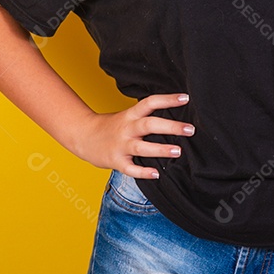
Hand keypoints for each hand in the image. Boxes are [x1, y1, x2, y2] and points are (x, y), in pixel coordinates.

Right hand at [72, 93, 193, 178]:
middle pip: (149, 124)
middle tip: (190, 129)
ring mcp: (121, 145)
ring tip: (178, 151)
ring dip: (160, 149)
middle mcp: (127, 128)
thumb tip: (175, 117)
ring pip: (141, 147)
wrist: (83, 136)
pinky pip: (130, 168)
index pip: (150, 102)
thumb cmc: (111, 127)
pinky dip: (143, 172)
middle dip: (170, 126)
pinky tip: (156, 174)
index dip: (168, 99)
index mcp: (130, 115)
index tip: (186, 98)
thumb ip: (146, 117)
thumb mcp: (127, 116)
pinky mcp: (116, 161)